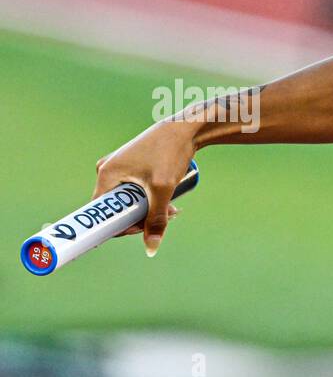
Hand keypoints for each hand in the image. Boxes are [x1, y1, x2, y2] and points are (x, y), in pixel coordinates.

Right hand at [94, 119, 197, 255]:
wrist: (185, 128)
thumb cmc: (170, 153)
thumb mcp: (163, 190)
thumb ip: (156, 219)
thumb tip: (151, 248)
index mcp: (105, 174)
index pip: (102, 211)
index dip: (119, 226)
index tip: (141, 232)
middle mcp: (107, 170)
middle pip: (118, 207)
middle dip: (141, 218)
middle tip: (166, 219)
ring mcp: (119, 168)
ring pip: (130, 200)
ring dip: (150, 210)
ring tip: (174, 210)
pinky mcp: (131, 167)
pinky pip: (135, 192)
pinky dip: (150, 199)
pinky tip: (170, 203)